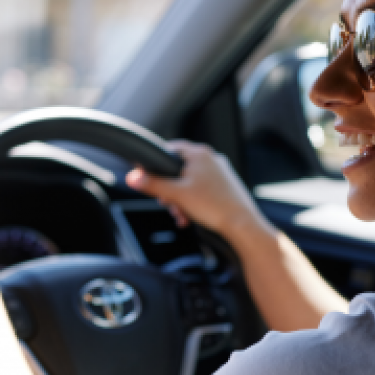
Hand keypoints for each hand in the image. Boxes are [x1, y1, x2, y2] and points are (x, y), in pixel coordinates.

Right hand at [126, 141, 272, 242]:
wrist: (241, 225)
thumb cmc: (214, 206)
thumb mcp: (176, 195)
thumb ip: (152, 184)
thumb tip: (133, 177)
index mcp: (200, 153)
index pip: (171, 149)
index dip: (158, 164)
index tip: (150, 177)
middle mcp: (212, 159)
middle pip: (180, 169)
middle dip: (170, 189)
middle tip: (168, 203)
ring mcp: (221, 173)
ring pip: (191, 182)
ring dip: (181, 199)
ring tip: (182, 214)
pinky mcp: (226, 187)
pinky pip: (203, 191)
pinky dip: (194, 202)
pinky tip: (191, 217)